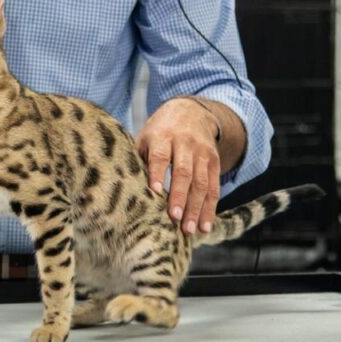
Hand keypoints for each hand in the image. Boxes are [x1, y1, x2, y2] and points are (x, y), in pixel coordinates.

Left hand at [135, 98, 219, 234]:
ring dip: (196, 208)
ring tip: (190, 230)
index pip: (160, 156)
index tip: (155, 192)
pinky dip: (210, 208)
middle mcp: (185, 143)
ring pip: (201, 182)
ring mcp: (202, 153)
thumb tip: (125, 189)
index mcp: (162, 136)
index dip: (158, 173)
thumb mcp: (145, 137)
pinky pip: (214, 187)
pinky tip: (205, 226)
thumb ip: (139, 159)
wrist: (190, 111)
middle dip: (179, 196)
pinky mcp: (214, 162)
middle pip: (184, 172)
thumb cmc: (159, 132)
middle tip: (174, 218)